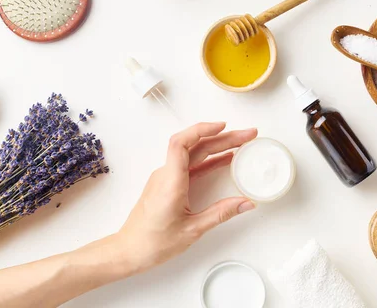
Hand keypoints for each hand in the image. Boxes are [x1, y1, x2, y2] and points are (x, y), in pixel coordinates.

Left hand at [116, 122, 257, 272]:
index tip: (224, 126)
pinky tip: (224, 160)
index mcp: (170, 181)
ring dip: (217, 147)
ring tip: (241, 144)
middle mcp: (166, 175)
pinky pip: (190, 165)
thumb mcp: (192, 230)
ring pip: (193, 154)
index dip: (203, 130)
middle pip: (195, 146)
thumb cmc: (153, 242)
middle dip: (223, 138)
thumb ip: (221, 213)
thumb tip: (245, 203)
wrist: (129, 251)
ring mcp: (166, 178)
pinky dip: (209, 160)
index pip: (182, 143)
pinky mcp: (168, 184)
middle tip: (247, 136)